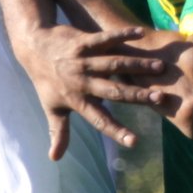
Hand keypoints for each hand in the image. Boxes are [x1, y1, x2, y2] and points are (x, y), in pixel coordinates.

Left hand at [18, 24, 173, 158]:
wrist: (32, 46)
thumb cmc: (45, 80)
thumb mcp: (51, 108)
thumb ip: (58, 132)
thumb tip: (55, 158)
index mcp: (77, 101)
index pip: (99, 121)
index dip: (116, 132)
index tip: (135, 142)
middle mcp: (81, 82)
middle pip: (113, 91)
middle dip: (136, 95)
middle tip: (160, 99)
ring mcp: (82, 61)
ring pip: (113, 64)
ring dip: (137, 65)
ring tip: (160, 67)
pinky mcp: (82, 42)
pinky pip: (104, 39)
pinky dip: (122, 35)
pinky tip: (141, 34)